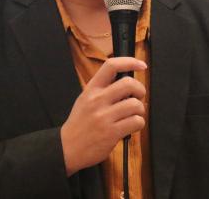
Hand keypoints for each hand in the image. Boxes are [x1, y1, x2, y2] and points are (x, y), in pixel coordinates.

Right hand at [60, 57, 146, 175]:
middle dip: (140, 89)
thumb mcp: (85, 100)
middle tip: (138, 96)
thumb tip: (127, 82)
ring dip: (140, 110)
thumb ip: (103, 90)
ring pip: (136, 104)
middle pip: (129, 84)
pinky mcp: (112, 133)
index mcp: (91, 89)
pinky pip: (136, 122)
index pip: (111, 66)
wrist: (67, 147)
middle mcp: (97, 100)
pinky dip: (138, 123)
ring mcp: (104, 117)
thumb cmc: (79, 124)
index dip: (130, 62)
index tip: (141, 65)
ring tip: (133, 115)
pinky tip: (130, 126)